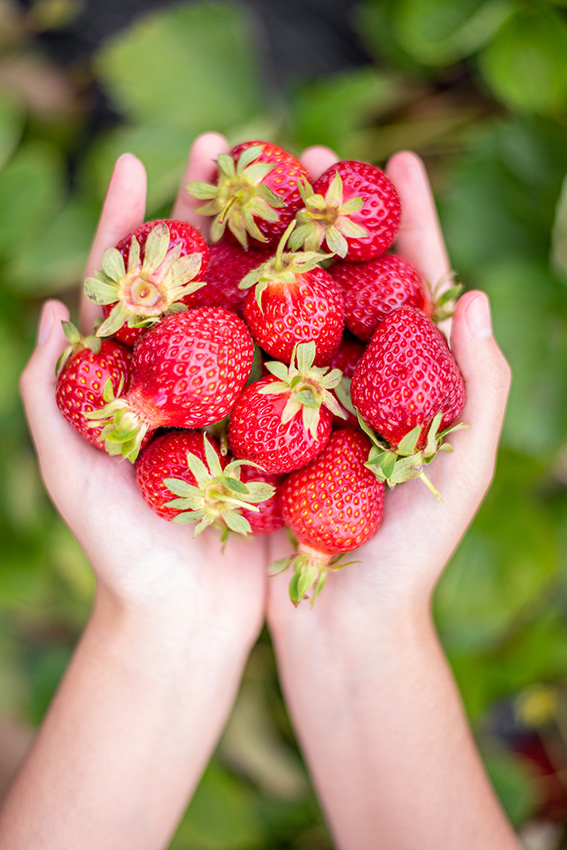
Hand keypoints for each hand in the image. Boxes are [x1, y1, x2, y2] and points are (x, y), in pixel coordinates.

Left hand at [20, 134, 266, 645]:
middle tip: (233, 143)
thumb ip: (51, 395)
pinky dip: (313, 313)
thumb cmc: (119, 551)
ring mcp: (238, 393)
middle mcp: (189, 373)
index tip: (140, 161)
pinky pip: (298, 360)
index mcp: (133, 374)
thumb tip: (54, 307)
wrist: (186, 618)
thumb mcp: (69, 471)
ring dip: (271, 243)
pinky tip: (335, 266)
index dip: (131, 220)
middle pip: (199, 275)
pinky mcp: (280, 423)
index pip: (128, 282)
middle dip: (211, 209)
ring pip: (255, 305)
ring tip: (294, 185)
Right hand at [267, 148, 510, 619]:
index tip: (398, 159)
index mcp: (412, 375)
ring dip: (268, 245)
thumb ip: (481, 387)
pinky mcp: (258, 422)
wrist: (343, 622)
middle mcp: (357, 373)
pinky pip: (241, 357)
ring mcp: (304, 393)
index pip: (416, 282)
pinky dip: (226, 311)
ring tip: (247, 189)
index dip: (410, 218)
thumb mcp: (462, 469)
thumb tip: (478, 293)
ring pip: (284, 306)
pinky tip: (205, 267)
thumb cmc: (413, 551)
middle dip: (325, 213)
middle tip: (302, 152)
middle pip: (342, 276)